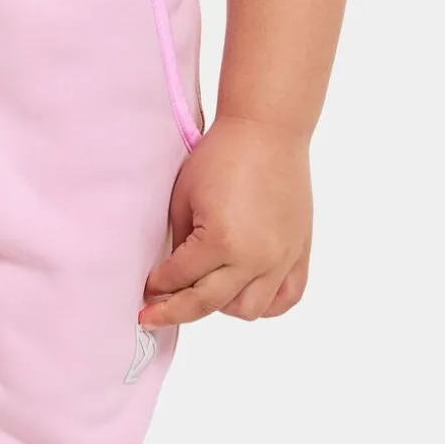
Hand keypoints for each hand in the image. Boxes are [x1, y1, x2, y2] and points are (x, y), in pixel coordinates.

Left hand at [140, 116, 312, 327]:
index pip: (179, 280)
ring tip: (207, 291)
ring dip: (221, 306)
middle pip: (207, 304)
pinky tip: (244, 292)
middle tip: (154, 313)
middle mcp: (255, 258)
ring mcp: (281, 258)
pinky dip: (266, 303)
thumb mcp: (183, 201)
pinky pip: (286, 298)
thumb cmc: (222, 157)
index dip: (156, 288)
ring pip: (248, 310)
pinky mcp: (299, 252)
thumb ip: (179, 246)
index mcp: (221, 242)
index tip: (145, 292)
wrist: (268, 130)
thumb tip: (171, 278)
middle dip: (174, 310)